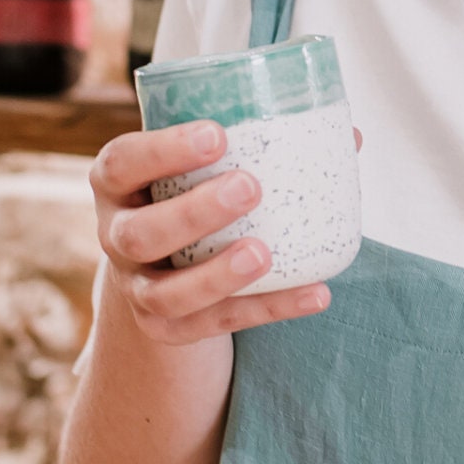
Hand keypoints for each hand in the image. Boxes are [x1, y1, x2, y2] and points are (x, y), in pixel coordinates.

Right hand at [89, 123, 333, 343]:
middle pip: (139, 233)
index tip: (218, 134)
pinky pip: (215, 324)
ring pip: (167, 293)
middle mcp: (117, 237)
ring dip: (217, 275)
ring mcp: (138, 289)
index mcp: (119, 184)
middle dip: (193, 213)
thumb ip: (257, 143)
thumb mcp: (203, 166)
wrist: (164, 266)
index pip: (123, 163)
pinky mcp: (168, 328)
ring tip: (263, 253)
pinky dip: (268, 309)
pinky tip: (315, 294)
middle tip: (249, 188)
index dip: (163, 150)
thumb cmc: (192, 193)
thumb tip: (347, 135)